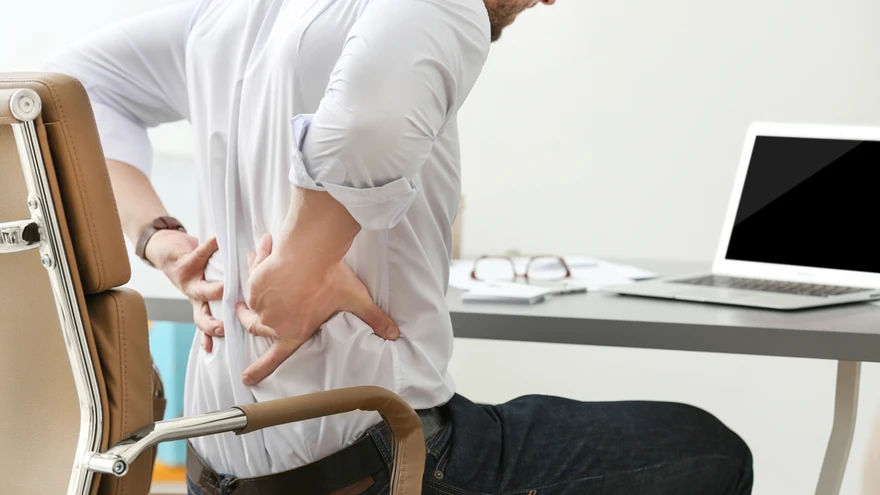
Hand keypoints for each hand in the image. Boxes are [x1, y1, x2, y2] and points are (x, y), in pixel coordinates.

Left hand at [146, 230, 223, 351]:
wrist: (163, 248)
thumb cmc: (192, 267)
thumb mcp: (204, 283)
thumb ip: (224, 291)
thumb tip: (258, 294)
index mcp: (200, 303)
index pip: (206, 325)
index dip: (212, 336)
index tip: (227, 341)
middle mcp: (193, 296)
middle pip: (201, 316)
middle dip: (212, 325)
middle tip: (225, 328)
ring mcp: (188, 281)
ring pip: (201, 291)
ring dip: (214, 291)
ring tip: (227, 288)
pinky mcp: (184, 262)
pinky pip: (200, 254)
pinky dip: (212, 246)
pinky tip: (220, 239)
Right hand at [235, 234, 398, 384]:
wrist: (308, 256)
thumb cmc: (330, 280)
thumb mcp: (355, 301)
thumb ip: (373, 318)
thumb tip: (394, 334)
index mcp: (293, 332)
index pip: (275, 357)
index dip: (260, 369)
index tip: (246, 378)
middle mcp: (273, 320)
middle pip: (254, 326)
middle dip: (246, 320)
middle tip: (242, 313)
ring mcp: (261, 301)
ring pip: (252, 297)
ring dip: (256, 284)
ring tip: (262, 266)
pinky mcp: (255, 281)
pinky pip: (254, 271)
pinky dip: (259, 262)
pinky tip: (266, 248)